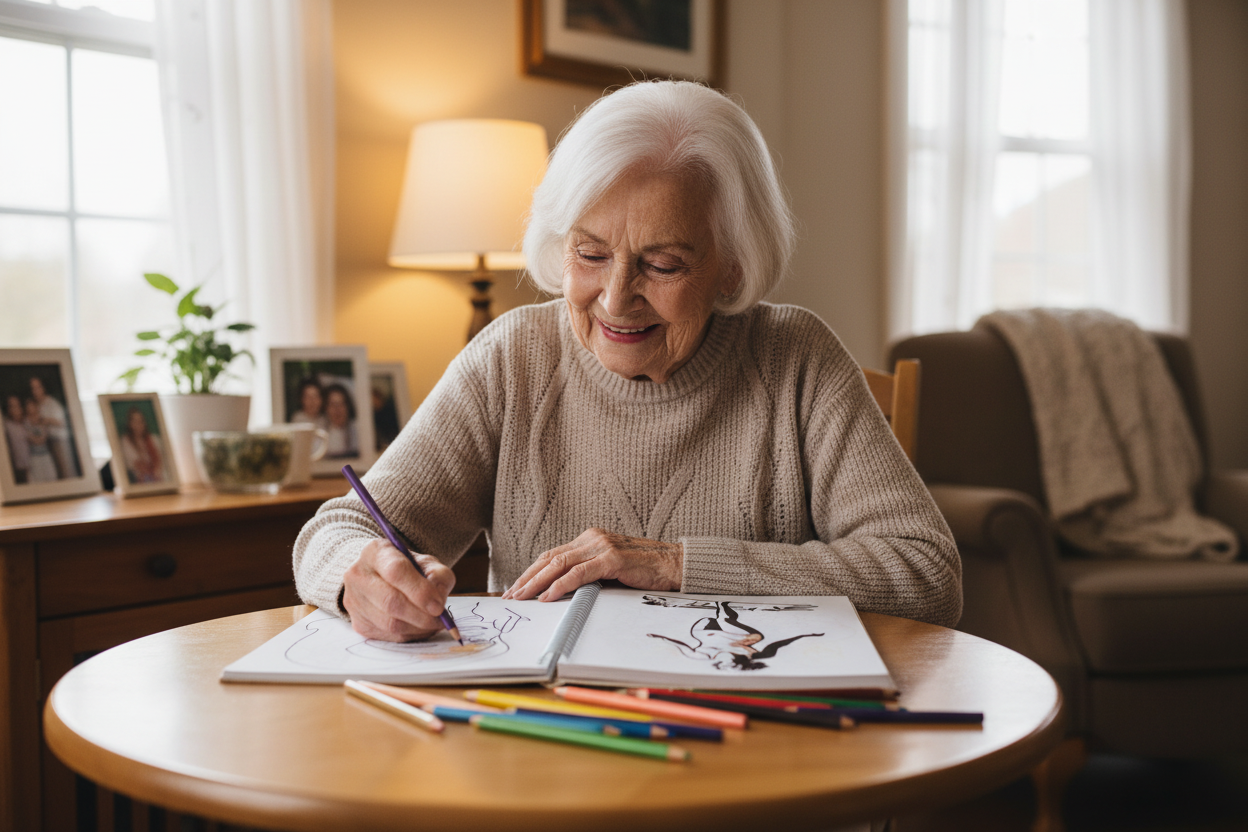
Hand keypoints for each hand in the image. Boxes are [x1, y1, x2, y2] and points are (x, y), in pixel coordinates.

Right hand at [342, 539, 455, 641]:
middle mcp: (358, 575)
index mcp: (376, 551)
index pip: (396, 572)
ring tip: (433, 624)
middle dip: (421, 616)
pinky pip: (388, 635)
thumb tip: (438, 602)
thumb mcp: (427, 563)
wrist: (382, 577)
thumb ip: (439, 576)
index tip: (438, 606)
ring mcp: (354, 601)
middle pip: (390, 601)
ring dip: (417, 628)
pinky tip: (419, 627)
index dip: (420, 591)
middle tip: (440, 620)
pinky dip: (409, 635)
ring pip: (389, 623)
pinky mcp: (358, 623)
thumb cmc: (408, 569)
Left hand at [502, 528, 681, 601]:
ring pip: (560, 564)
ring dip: (537, 582)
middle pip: (550, 557)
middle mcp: (593, 538)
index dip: (532, 571)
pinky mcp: (613, 558)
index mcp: (591, 539)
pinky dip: (560, 585)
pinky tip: (548, 596)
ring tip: (523, 596)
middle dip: (528, 577)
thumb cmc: (646, 571)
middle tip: (511, 594)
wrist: (676, 565)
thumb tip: (563, 594)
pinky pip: (579, 573)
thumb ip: (590, 576)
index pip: (553, 555)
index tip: (517, 587)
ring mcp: (602, 546)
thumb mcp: (612, 570)